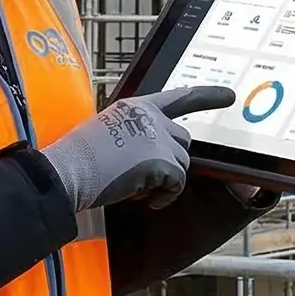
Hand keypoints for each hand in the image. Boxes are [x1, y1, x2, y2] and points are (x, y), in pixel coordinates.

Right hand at [41, 86, 235, 211]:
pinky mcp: (161, 161)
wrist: (65, 173)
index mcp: (135, 106)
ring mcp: (157, 137)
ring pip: (182, 163)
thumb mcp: (106, 131)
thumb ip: (133, 133)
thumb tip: (153, 156)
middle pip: (183, 139)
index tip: (229, 96)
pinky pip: (177, 184)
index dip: (206, 97)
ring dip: (164, 181)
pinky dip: (163, 196)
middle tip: (147, 179)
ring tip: (134, 188)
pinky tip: (142, 198)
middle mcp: (150, 117)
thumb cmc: (78, 159)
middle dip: (171, 161)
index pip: (177, 97)